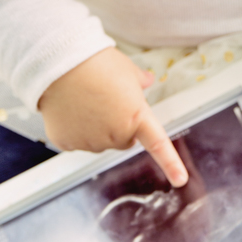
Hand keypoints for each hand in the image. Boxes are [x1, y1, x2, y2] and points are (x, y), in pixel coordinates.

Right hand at [38, 48, 187, 187]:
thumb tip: (146, 80)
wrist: (60, 63)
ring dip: (96, 127)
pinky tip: (69, 107)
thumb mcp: (126, 68)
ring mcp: (90, 142)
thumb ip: (139, 80)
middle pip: (123, 138)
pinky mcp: (67, 143)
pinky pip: (75, 140)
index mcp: (136, 116)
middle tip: (107, 100)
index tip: (180, 179)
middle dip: (119, 124)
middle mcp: (115, 134)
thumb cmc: (96, 62)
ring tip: (86, 99)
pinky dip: (73, 128)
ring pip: (98, 140)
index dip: (171, 163)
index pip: (157, 143)